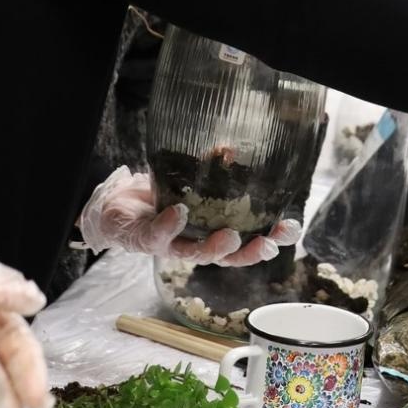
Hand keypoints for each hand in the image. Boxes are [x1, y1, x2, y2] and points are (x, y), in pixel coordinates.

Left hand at [78, 167, 300, 265]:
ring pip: (195, 255)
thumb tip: (231, 149)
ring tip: (230, 236)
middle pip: (228, 259)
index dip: (271, 239)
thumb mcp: (189, 178)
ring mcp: (171, 245)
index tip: (291, 229)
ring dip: (214, 248)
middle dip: (251, 254)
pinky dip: (170, 226)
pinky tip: (179, 213)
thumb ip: (212, 168)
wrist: (116, 205)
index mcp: (212, 232)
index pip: (247, 241)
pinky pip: (158, 236)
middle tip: (269, 245)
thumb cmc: (160, 195)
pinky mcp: (144, 239)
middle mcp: (195, 244)